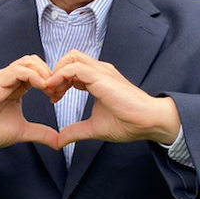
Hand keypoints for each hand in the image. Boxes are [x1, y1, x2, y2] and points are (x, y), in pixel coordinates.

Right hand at [0, 55, 59, 150]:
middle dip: (51, 72)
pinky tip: (42, 87)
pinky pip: (18, 70)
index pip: (38, 72)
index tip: (60, 95)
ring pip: (28, 61)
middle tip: (58, 90)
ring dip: (44, 72)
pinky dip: (33, 75)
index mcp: (16, 87)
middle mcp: (10, 79)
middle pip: (36, 61)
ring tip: (51, 88)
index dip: (52, 80)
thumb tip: (59, 141)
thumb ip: (40, 133)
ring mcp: (3, 78)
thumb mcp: (21, 131)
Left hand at [45, 50, 180, 147]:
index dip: (58, 81)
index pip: (72, 69)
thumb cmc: (128, 123)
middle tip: (50, 93)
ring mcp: (101, 72)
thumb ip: (75, 131)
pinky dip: (60, 76)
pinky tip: (56, 91)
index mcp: (98, 79)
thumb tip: (59, 140)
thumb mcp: (94, 128)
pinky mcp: (101, 77)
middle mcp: (99, 71)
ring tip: (52, 93)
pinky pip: (74, 68)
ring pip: (71, 57)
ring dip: (56, 73)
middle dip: (55, 72)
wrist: (149, 122)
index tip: (53, 98)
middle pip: (70, 57)